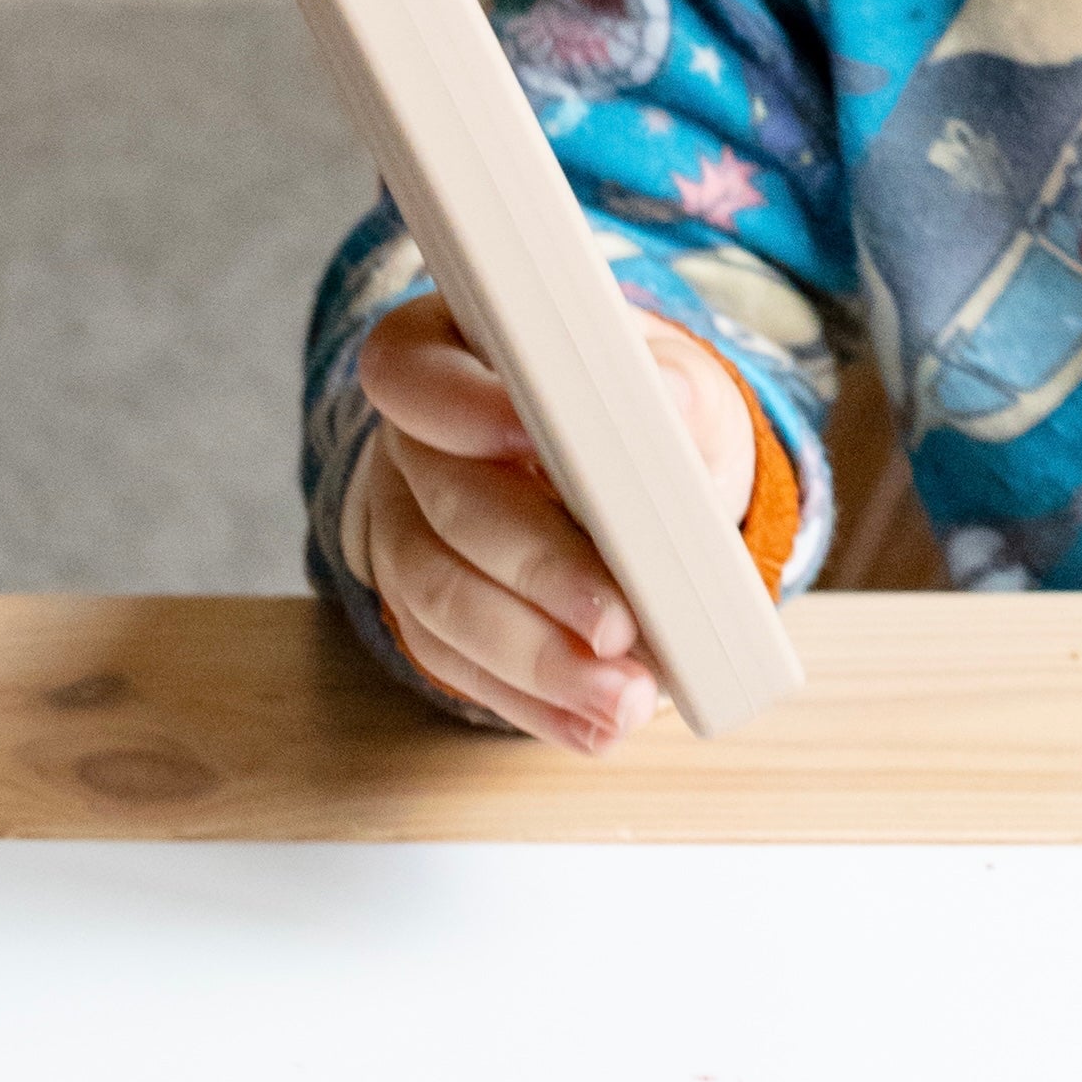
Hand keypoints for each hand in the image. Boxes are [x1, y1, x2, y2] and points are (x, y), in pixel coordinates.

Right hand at [350, 295, 758, 753]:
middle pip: (449, 508)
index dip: (462, 409)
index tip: (529, 438)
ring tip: (623, 699)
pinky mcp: (426, 612)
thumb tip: (667, 398)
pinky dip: (532, 700)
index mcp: (450, 356)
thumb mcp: (672, 382)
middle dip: (538, 574)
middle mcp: (411, 445)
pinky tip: (594, 725)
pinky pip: (459, 664)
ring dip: (537, 660)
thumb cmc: (645, 413)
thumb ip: (674, 387)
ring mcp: (406, 533)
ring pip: (442, 602)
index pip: (415, 372)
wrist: (633, 479)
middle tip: (616, 624)